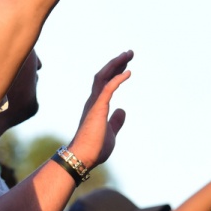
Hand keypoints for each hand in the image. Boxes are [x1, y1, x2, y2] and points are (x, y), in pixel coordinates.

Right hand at [67, 50, 131, 169]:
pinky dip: (117, 79)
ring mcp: (94, 104)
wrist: (82, 157)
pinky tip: (128, 72)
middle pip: (104, 75)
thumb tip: (122, 111)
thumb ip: (116, 121)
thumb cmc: (94, 148)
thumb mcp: (110, 133)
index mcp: (95, 106)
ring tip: (127, 55)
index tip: (126, 64)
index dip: (115, 72)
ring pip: (103, 77)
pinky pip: (108, 88)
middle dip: (116, 63)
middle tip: (129, 53)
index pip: (105, 83)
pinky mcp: (98, 108)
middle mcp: (93, 101)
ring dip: (115, 65)